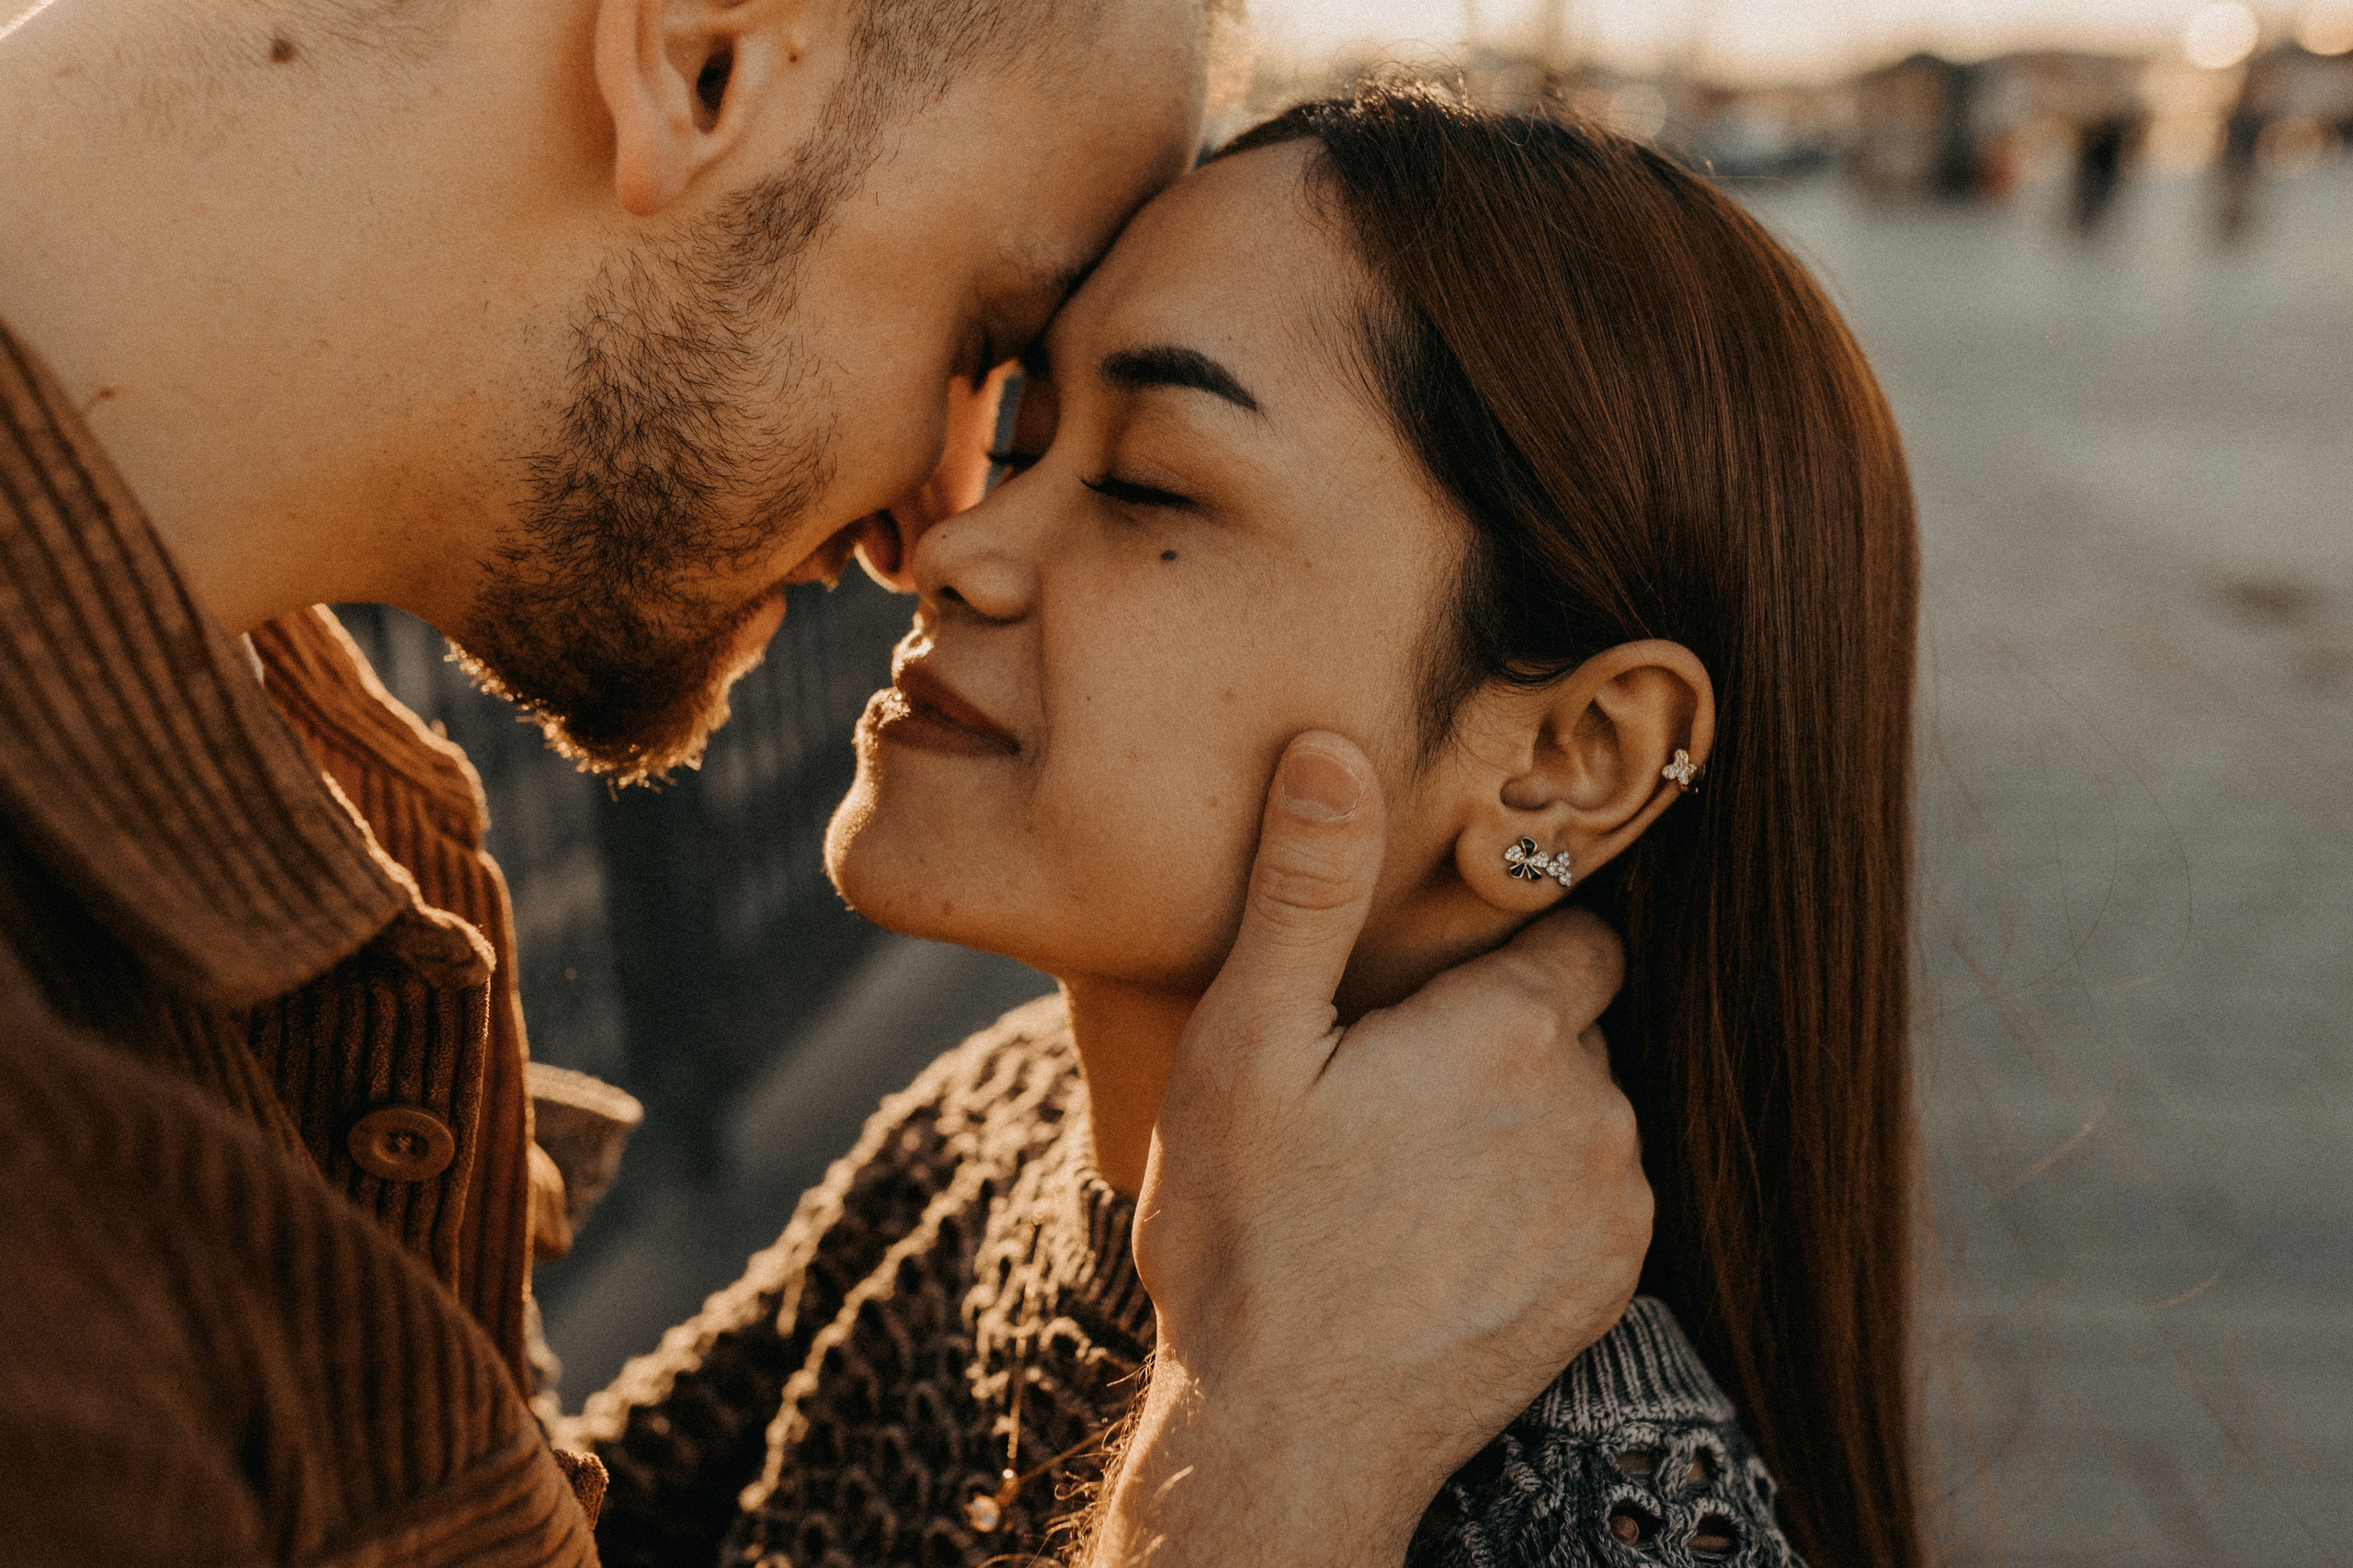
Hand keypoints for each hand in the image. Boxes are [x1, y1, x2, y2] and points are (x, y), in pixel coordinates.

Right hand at [1086, 732, 1649, 1566]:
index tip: (1433, 976)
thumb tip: (1334, 748)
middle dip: (1497, 1033)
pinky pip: (1592, 1198)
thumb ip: (1305, 890)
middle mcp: (1594, 1112)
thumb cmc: (1251, 1237)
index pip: (1576, 933)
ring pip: (1583, 1112)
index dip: (1508, 941)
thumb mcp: (1247, 1044)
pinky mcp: (1608, 1290)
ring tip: (1403, 1165)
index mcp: (1513, 1032)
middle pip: (1570, 1025)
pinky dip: (1535, 1198)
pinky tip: (1441, 1231)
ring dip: (1517, 1117)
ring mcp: (1611, 1209)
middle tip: (1384, 1080)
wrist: (1291, 1440)